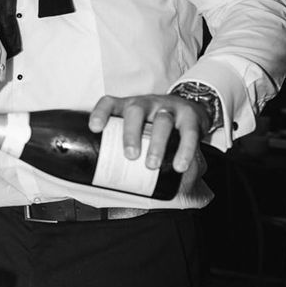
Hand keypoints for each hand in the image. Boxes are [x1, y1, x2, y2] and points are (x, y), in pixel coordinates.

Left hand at [88, 93, 210, 178]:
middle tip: (130, 155)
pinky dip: (185, 149)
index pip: (110, 103)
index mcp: (128, 106)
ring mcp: (167, 108)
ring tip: (152, 164)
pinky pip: (188, 132)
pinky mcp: (189, 116)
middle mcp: (146, 104)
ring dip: (156, 143)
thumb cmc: (154, 124)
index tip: (95, 128)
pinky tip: (179, 166)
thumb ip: (126, 147)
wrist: (190, 108)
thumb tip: (108, 183)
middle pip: (135, 111)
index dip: (100, 113)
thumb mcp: (138, 127)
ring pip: (162, 121)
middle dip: (131, 133)